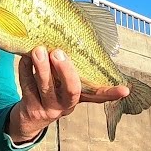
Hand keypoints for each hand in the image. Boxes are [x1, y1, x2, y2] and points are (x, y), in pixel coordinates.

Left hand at [8, 47, 131, 143]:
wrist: (29, 117)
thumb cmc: (52, 89)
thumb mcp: (63, 82)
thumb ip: (69, 67)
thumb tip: (73, 33)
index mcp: (79, 97)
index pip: (99, 95)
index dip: (112, 93)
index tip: (125, 89)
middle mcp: (66, 105)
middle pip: (71, 90)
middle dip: (66, 71)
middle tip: (59, 52)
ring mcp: (48, 108)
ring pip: (46, 88)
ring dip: (41, 68)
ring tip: (38, 50)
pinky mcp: (31, 108)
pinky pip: (27, 86)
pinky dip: (25, 70)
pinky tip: (25, 57)